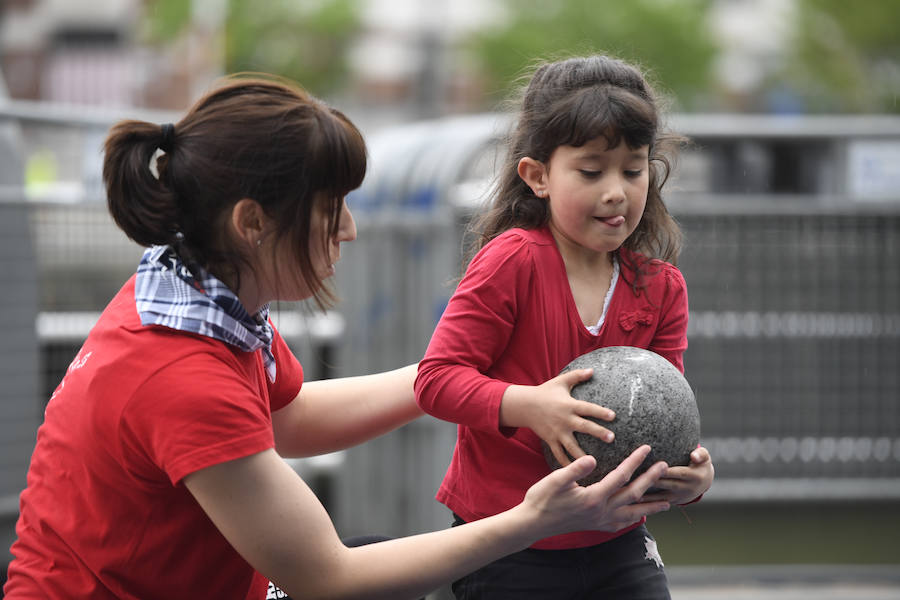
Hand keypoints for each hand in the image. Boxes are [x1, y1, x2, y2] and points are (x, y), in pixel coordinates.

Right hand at [501, 368, 615, 467]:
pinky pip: (559, 455)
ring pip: (572, 446)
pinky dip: (566, 464)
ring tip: (595, 462)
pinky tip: (576, 474)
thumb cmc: (545, 392)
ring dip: (583, 454)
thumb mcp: (561, 381)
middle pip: (583, 427)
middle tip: (611, 438)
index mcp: (569, 405)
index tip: (613, 416)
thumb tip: (593, 370)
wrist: (524, 405)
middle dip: (597, 432)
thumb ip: (577, 376)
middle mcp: (564, 420)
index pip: (587, 408)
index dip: (599, 412)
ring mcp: (557, 432)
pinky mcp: (550, 440)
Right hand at [522, 445, 669, 538]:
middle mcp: (602, 511)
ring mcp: (600, 520)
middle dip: (651, 480)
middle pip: (633, 494)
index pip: (621, 476)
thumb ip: (576, 468)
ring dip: (651, 506)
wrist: (533, 523)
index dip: (635, 461)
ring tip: (668, 502)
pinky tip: (639, 516)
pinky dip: (634, 519)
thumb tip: (594, 459)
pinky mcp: (596, 526)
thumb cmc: (542, 499)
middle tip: (665, 467)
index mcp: (594, 497)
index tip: (647, 448)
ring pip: (632, 513)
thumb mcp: (555, 480)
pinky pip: (621, 524)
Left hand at [642, 446, 713, 504]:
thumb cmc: (701, 464)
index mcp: (694, 476)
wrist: (704, 482)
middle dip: (654, 482)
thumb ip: (701, 454)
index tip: (655, 467)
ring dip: (649, 496)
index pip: (679, 473)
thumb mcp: (704, 457)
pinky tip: (636, 501)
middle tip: (638, 479)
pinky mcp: (673, 501)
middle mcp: (687, 488)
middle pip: (668, 485)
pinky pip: (660, 503)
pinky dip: (649, 503)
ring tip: (634, 494)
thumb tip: (694, 455)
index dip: (667, 471)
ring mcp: (680, 497)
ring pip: (663, 496)